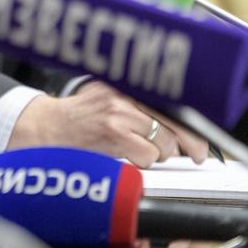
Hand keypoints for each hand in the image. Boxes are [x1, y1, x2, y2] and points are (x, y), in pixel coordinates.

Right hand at [8, 81, 208, 166]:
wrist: (45, 127)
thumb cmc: (78, 118)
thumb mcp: (108, 100)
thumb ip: (140, 107)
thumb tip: (181, 127)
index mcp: (128, 85)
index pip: (174, 103)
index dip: (194, 124)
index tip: (202, 139)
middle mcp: (125, 94)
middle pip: (177, 122)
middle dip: (190, 144)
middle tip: (194, 154)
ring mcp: (119, 112)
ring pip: (165, 142)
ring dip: (160, 154)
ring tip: (143, 152)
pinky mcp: (113, 132)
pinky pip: (147, 155)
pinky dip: (143, 162)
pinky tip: (129, 158)